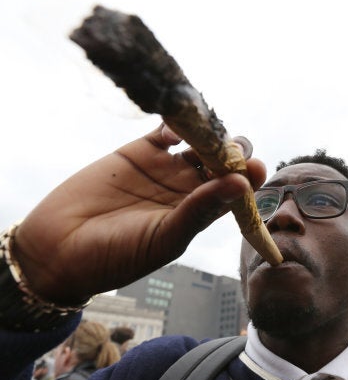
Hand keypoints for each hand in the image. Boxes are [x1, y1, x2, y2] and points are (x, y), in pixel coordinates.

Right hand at [13, 124, 265, 303]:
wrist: (60, 248)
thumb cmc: (117, 255)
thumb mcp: (164, 237)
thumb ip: (200, 209)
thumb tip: (241, 184)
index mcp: (200, 213)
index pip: (234, 190)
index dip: (248, 176)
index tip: (256, 166)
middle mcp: (188, 188)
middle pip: (221, 161)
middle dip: (232, 151)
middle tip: (235, 146)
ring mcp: (165, 167)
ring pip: (198, 143)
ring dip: (209, 134)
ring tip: (212, 131)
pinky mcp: (140, 151)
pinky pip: (166, 131)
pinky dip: (177, 124)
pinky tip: (180, 126)